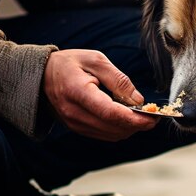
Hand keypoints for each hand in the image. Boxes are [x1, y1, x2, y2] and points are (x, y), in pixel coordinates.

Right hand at [43, 49, 158, 140]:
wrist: (42, 75)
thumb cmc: (70, 64)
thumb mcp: (96, 60)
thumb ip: (118, 80)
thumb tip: (138, 100)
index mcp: (78, 92)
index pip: (111, 113)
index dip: (135, 119)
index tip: (153, 118)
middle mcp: (74, 113)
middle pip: (113, 127)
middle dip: (137, 125)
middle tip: (153, 116)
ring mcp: (74, 124)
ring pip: (111, 135)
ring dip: (130, 129)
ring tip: (142, 116)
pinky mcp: (77, 128)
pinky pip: (104, 135)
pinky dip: (119, 129)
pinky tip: (127, 118)